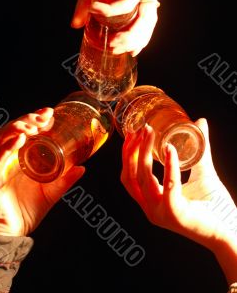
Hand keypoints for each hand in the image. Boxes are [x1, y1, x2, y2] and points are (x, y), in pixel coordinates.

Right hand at [0, 108, 84, 236]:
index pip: (23, 130)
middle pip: (12, 129)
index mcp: (20, 157)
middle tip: (43, 118)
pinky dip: (7, 147)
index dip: (34, 118)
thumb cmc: (28, 210)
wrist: (14, 233)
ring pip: (1, 138)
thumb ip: (66, 180)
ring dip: (17, 127)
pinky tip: (20, 139)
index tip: (49, 112)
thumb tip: (82, 168)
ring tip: (33, 127)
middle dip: (27, 118)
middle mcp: (8, 158)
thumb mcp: (52, 192)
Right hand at [121, 119, 236, 283]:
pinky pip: (168, 186)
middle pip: (130, 176)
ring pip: (143, 179)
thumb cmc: (215, 206)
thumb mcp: (202, 172)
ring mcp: (160, 213)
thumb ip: (200, 148)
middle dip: (131, 150)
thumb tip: (200, 121)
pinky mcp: (174, 215)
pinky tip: (171, 149)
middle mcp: (150, 208)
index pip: (129, 176)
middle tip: (140, 129)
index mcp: (151, 200)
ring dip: (144, 153)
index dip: (127, 154)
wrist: (230, 232)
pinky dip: (168, 165)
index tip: (132, 133)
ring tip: (150, 133)